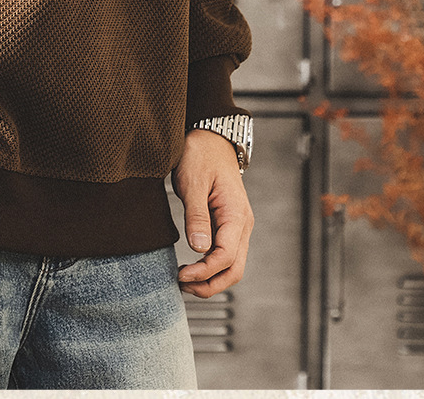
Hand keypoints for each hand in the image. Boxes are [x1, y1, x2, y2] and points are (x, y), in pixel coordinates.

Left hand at [172, 129, 253, 297]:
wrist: (211, 138)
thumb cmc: (201, 154)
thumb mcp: (193, 182)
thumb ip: (197, 215)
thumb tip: (199, 248)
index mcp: (236, 214)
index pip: (226, 256)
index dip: (204, 272)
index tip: (181, 275)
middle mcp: (242, 223)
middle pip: (234, 268)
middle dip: (210, 284)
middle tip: (182, 286)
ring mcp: (238, 225)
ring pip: (233, 265)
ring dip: (212, 279)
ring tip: (186, 282)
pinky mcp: (229, 224)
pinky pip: (226, 253)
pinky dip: (213, 267)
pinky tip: (194, 268)